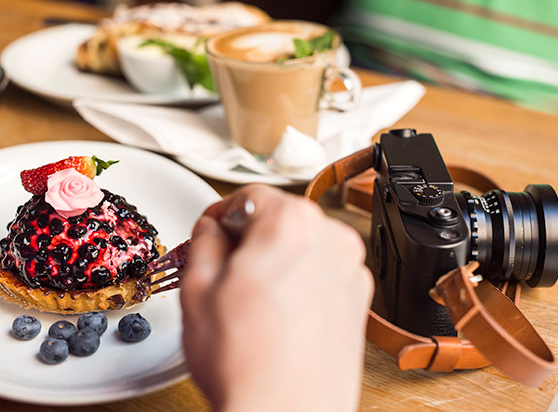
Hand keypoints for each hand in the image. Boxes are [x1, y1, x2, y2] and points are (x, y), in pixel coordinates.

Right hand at [180, 184, 372, 410]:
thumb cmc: (248, 363)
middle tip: (221, 271)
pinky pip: (321, 276)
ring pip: (301, 248)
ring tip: (249, 302)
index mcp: (293, 223)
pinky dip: (299, 285)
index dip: (219, 215)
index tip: (208, 232)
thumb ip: (203, 240)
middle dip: (248, 239)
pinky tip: (275, 317)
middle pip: (279, 219)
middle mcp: (332, 239)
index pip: (248, 196)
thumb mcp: (198, 287)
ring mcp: (351, 272)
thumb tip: (211, 229)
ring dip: (275, 262)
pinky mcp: (359, 302)